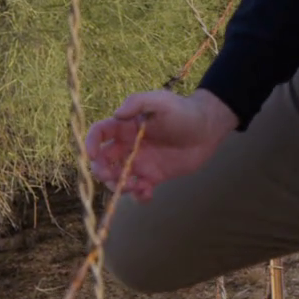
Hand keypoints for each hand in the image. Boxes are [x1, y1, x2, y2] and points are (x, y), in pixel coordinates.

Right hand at [85, 88, 237, 200]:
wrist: (208, 129)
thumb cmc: (184, 111)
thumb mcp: (161, 101)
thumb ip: (138, 103)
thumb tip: (116, 115)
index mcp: (126, 126)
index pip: (99, 133)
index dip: (91, 143)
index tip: (93, 155)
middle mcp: (129, 145)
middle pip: (103, 161)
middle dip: (102, 172)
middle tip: (114, 178)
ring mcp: (140, 162)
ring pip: (117, 178)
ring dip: (119, 187)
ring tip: (137, 186)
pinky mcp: (153, 176)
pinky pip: (138, 190)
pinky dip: (138, 196)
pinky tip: (148, 193)